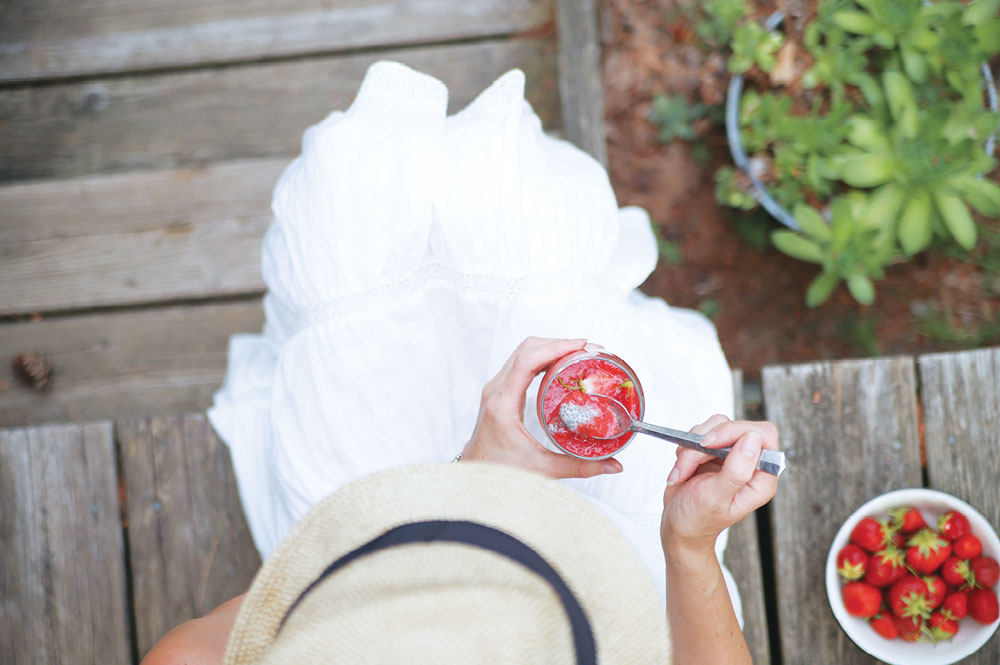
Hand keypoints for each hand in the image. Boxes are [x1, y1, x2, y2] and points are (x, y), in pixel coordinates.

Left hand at [460, 337, 623, 478]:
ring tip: (577, 352)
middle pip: (526, 349)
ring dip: (548, 346)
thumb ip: (580, 467)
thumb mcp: (543, 469)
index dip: (554, 348)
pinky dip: (540, 356)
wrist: (475, 472)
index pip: (527, 361)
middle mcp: (496, 390)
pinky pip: (519, 362)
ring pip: (522, 352)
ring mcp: (495, 387)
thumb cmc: (501, 472)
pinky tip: (559, 363)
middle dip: (557, 343)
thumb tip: (614, 466)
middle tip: (586, 349)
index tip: (580, 346)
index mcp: (503, 404)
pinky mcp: (498, 389)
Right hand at [660, 415, 779, 554]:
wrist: (679, 527)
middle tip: (689, 462)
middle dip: (705, 443)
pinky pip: (700, 433)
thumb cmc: (698, 520)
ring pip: (714, 427)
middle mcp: (750, 465)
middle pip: (736, 427)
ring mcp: (731, 457)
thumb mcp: (715, 498)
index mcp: (761, 479)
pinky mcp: (714, 453)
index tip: (711, 444)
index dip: (737, 432)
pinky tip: (682, 470)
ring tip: (683, 472)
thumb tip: (752, 440)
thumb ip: (736, 471)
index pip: (763, 435)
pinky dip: (685, 449)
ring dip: (691, 448)